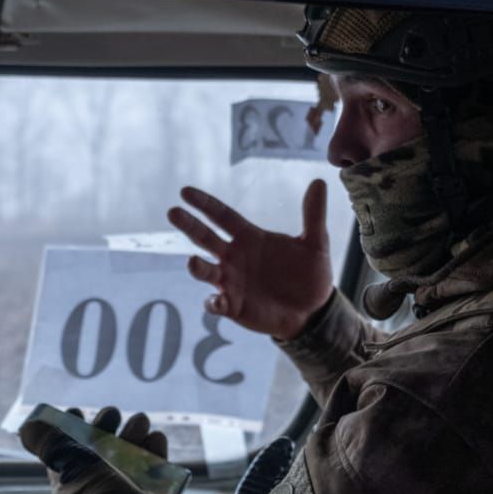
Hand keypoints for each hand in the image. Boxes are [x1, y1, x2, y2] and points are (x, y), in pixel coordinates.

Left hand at [19, 406, 168, 493]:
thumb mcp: (68, 465)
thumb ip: (49, 444)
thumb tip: (27, 427)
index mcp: (71, 487)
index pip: (65, 456)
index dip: (69, 432)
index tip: (78, 411)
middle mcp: (95, 492)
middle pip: (99, 453)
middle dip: (106, 427)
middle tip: (113, 412)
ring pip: (128, 459)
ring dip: (133, 435)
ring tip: (141, 420)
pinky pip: (152, 472)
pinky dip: (154, 453)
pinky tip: (156, 437)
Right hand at [167, 180, 333, 339]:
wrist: (313, 311)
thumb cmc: (310, 275)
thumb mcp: (315, 244)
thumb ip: (313, 214)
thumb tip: (320, 182)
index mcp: (250, 238)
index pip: (222, 216)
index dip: (205, 204)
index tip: (185, 192)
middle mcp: (234, 257)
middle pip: (206, 238)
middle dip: (189, 226)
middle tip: (173, 212)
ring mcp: (231, 282)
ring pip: (206, 271)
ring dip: (197, 267)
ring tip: (192, 262)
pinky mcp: (234, 306)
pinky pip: (217, 304)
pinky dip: (213, 303)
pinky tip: (216, 302)